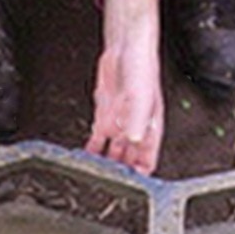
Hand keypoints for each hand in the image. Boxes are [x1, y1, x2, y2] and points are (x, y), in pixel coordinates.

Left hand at [85, 0, 163, 174]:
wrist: (125, 45)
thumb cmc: (141, 66)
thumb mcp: (141, 95)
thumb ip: (137, 118)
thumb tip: (134, 138)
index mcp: (149, 127)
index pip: (148, 159)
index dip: (141, 175)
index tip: (132, 187)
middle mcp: (134, 129)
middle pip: (129, 161)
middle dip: (121, 174)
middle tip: (110, 186)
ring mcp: (119, 124)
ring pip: (113, 153)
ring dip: (106, 165)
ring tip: (96, 177)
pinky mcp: (104, 116)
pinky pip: (97, 140)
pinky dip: (92, 150)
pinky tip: (85, 158)